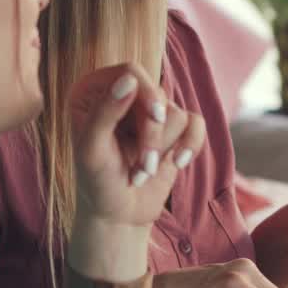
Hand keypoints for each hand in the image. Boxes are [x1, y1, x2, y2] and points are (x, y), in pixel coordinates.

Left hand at [68, 62, 205, 228]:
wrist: (119, 215)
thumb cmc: (97, 183)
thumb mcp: (92, 150)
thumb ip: (106, 112)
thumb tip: (130, 79)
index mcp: (94, 91)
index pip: (131, 71)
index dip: (146, 93)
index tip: (154, 118)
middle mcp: (122, 95)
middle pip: (156, 94)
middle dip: (152, 134)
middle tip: (142, 167)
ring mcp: (149, 113)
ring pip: (176, 113)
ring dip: (163, 149)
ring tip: (143, 172)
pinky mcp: (172, 130)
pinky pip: (196, 124)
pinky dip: (191, 145)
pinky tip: (178, 164)